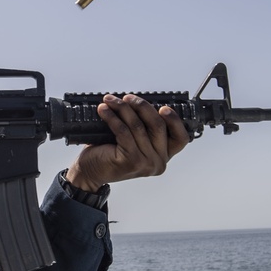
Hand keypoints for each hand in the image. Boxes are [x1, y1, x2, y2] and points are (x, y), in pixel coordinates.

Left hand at [65, 94, 189, 190]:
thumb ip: (145, 128)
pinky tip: (104, 111)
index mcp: (163, 156)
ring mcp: (145, 163)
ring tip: (110, 101)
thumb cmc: (110, 153)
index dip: (175, 121)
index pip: (180, 138)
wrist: (90, 172)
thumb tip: (141, 102)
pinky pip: (123, 131)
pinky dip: (112, 117)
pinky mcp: (130, 161)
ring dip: (123, 109)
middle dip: (142, 106)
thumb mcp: (134, 140)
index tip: (163, 107)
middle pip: (158, 126)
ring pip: (138, 126)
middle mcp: (158, 162)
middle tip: (127, 98)